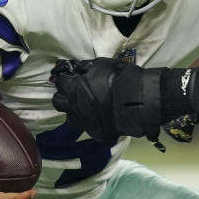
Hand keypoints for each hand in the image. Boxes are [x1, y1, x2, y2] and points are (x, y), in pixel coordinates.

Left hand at [51, 58, 167, 147]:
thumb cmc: (121, 78)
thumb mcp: (103, 64)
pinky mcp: (97, 134)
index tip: (71, 76)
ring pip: (71, 119)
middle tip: (74, 92)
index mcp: (74, 89)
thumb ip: (88, 67)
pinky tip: (101, 117)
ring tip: (85, 107)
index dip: (65, 78)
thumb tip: (80, 68)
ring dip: (75, 112)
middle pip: (58, 103)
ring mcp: (85, 123)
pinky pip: (89, 128)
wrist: (140, 101)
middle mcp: (75, 108)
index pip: (60, 82)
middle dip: (64, 96)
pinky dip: (93, 121)